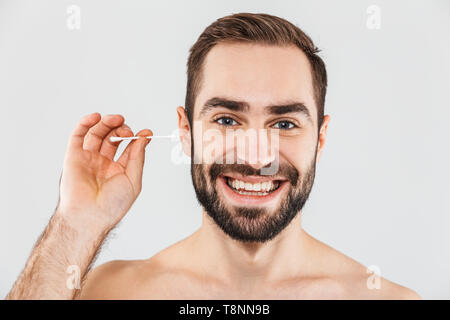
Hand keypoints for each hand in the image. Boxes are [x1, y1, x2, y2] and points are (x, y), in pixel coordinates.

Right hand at [56, 113, 151, 230]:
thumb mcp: (133, 180)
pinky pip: (78, 135)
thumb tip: (144, 138)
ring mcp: (88, 158)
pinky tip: (96, 117)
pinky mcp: (74, 156)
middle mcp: (103, 162)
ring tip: (117, 120)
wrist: (91, 216)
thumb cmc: (112, 205)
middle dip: (122, 129)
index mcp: (118, 169)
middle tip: (128, 130)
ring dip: (107, 123)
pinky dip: (86, 123)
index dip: (138, 138)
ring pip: (97, 133)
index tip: (147, 133)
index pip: (129, 147)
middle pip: (113, 137)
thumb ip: (138, 157)